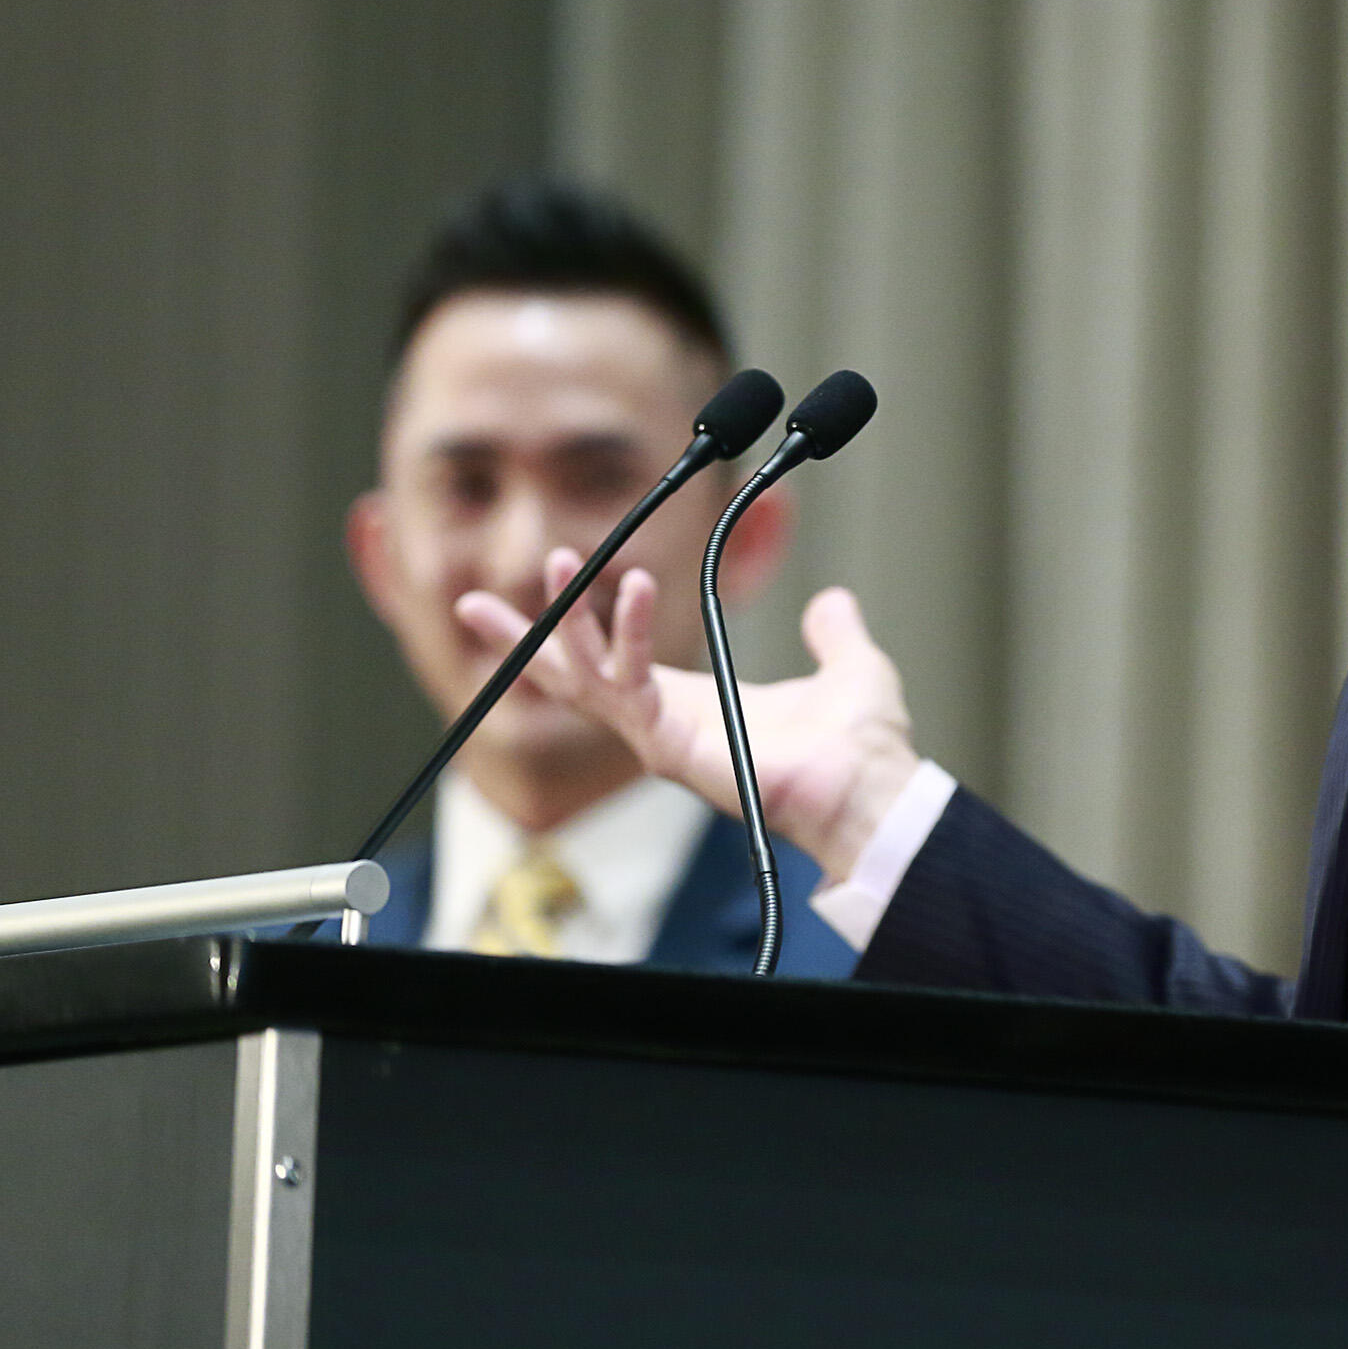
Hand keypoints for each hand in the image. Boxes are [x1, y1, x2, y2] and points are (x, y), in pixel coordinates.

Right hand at [457, 553, 923, 883]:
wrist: (875, 789)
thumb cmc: (863, 747)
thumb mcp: (846, 668)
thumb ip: (831, 634)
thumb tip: (832, 603)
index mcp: (691, 707)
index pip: (610, 668)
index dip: (573, 634)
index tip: (544, 596)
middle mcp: (665, 726)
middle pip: (570, 680)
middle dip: (522, 642)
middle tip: (471, 602)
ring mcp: (663, 741)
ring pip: (587, 677)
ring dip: (567, 620)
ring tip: (562, 559)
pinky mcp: (672, 749)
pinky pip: (635, 684)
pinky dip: (631, 633)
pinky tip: (638, 585)